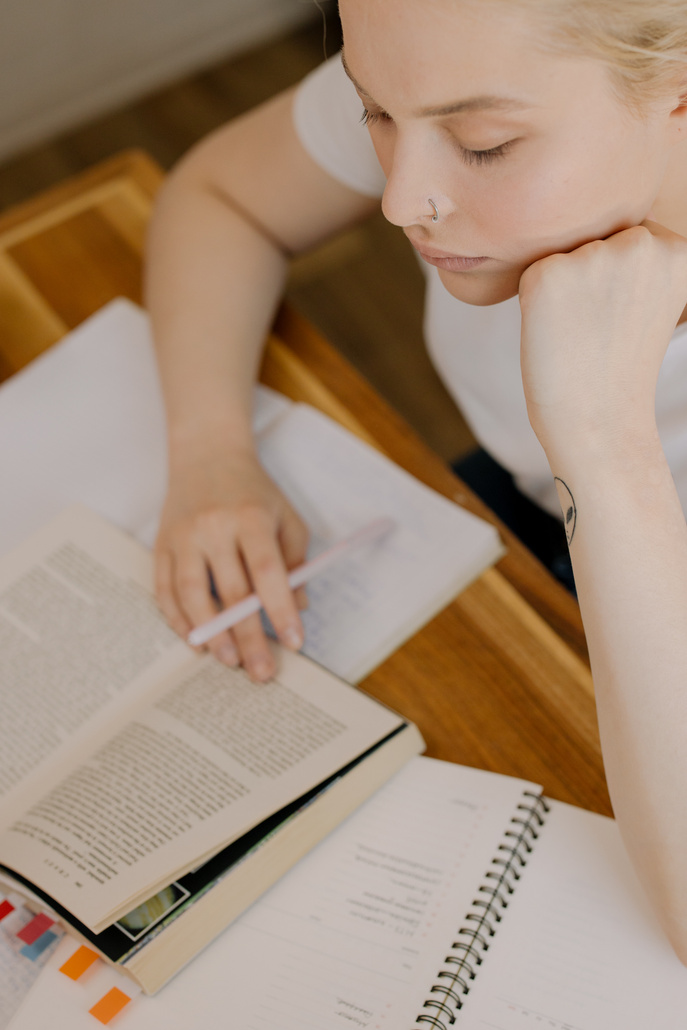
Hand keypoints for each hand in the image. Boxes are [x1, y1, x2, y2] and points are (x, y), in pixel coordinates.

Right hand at [154, 444, 308, 680]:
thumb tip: (297, 609)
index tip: (293, 642)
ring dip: (210, 633)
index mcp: (251, 517)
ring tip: (228, 662)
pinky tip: (195, 641)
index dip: (279, 609)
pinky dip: (178, 619)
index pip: (267, 570)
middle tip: (261, 672)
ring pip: (192, 593)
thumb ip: (295, 562)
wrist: (207, 455)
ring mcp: (182, 536)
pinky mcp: (160, 545)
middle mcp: (213, 526)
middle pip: (231, 590)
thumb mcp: (286, 517)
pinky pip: (164, 589)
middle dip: (247, 636)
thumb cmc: (254, 492)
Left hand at [519, 221, 686, 458]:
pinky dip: (535, 299)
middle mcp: (640, 242)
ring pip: (563, 252)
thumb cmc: (620, 363)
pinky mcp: (548, 273)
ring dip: (563, 285)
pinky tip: (557, 331)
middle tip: (598, 326)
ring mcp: (594, 256)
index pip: (627, 235)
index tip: (621, 317)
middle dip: (589, 274)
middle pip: (594, 236)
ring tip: (579, 330)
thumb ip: (637, 255)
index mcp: (676, 248)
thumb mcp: (651, 297)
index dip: (614, 279)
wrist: (599, 419)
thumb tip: (594, 219)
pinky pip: (532, 270)